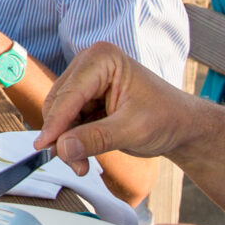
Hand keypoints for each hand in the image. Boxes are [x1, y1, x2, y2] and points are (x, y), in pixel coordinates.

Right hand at [33, 41, 201, 169]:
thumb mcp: (132, 130)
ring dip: (66, 142)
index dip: (56, 122)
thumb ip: (95, 138)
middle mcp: (89, 64)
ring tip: (82, 165)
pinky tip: (82, 156)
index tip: (43, 147)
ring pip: (59, 115)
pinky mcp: (85, 98)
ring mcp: (86, 81)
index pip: (70, 92)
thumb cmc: (166, 119)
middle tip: (75, 165)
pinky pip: (67, 121)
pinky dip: (71, 141)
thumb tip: (62, 148)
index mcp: (103, 58)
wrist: (181, 126)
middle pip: (59, 102)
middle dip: (62, 136)